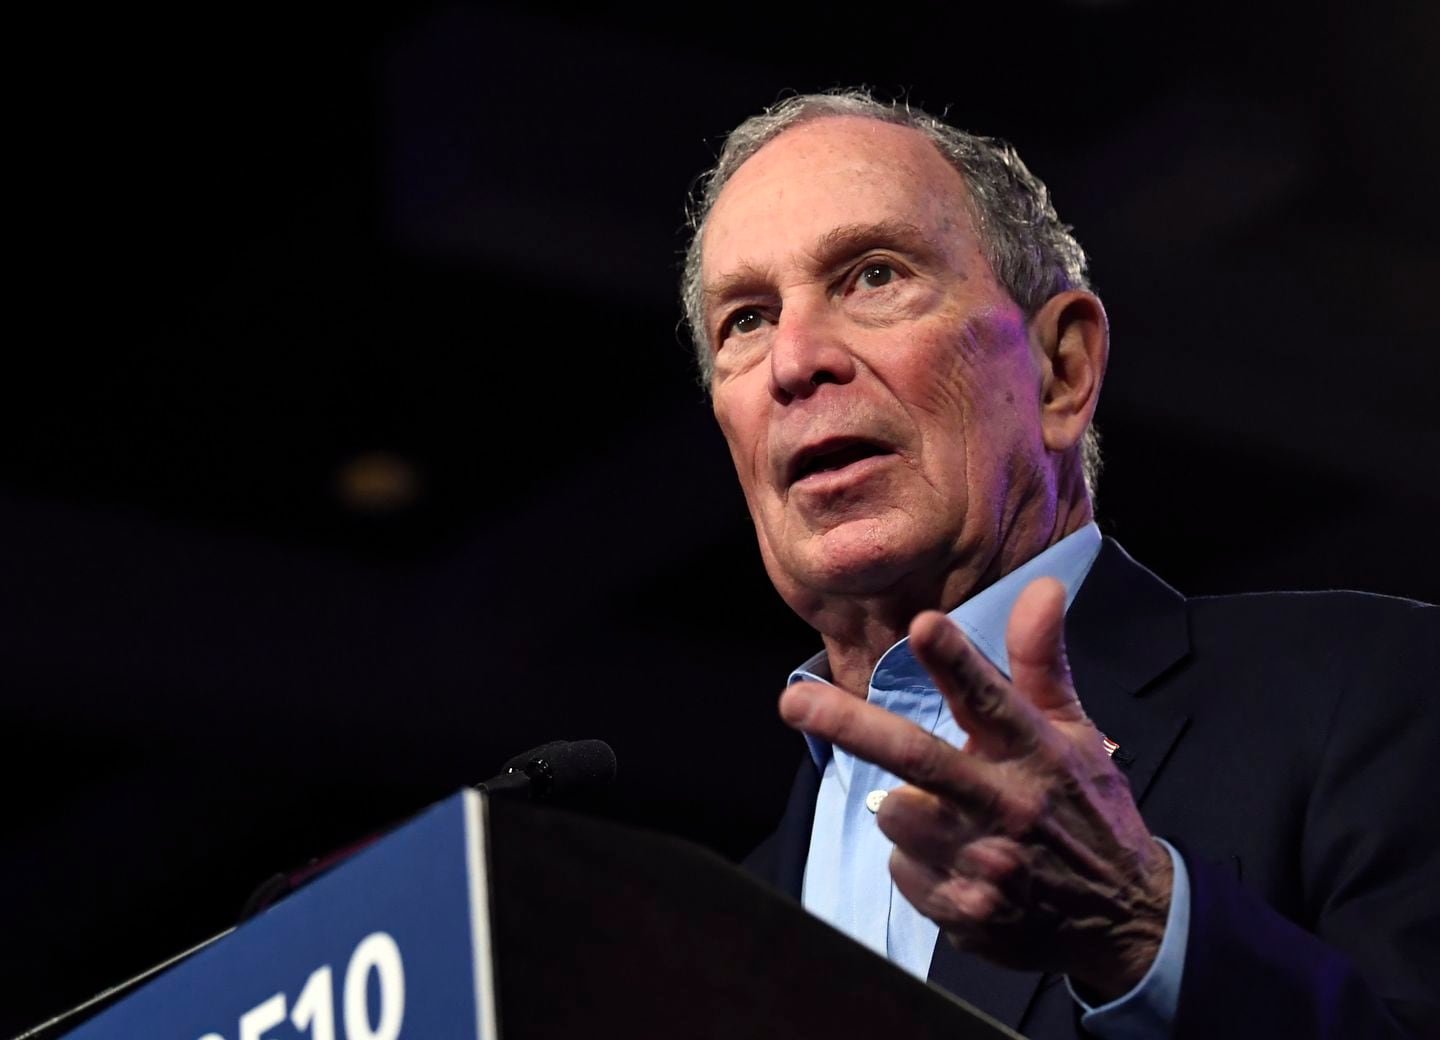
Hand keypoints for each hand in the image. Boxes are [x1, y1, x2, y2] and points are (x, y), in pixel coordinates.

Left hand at [779, 577, 1172, 998]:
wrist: (1125, 916)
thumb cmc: (1086, 807)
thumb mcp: (1076, 732)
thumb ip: (1041, 662)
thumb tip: (1043, 586)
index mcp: (1038, 753)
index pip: (993, 698)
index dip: (956, 662)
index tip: (923, 624)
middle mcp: (1011, 805)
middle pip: (918, 758)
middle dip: (850, 725)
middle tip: (794, 701)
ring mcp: (987, 863)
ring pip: (896, 814)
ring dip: (901, 806)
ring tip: (942, 810)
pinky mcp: (968, 912)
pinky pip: (903, 871)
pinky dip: (914, 861)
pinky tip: (955, 861)